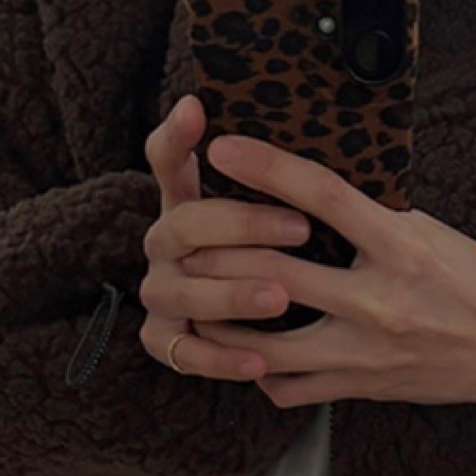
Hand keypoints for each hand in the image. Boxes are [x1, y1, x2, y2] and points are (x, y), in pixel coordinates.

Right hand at [136, 94, 317, 380]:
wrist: (260, 326)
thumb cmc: (286, 257)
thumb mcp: (294, 213)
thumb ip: (292, 184)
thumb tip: (316, 129)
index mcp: (186, 203)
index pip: (167, 158)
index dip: (177, 136)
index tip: (198, 112)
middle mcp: (163, 244)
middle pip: (185, 225)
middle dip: (243, 225)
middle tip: (301, 228)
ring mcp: (159, 292)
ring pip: (184, 291)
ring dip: (232, 294)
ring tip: (280, 297)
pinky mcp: (163, 340)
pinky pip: (185, 354)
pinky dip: (221, 360)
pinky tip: (259, 363)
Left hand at [184, 128, 475, 410]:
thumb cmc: (475, 280)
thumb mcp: (429, 231)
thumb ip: (371, 215)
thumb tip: (309, 187)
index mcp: (400, 247)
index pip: (323, 195)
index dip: (267, 168)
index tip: (224, 147)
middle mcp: (379, 302)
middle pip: (276, 270)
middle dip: (220, 248)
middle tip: (185, 230)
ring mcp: (366, 353)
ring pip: (267, 341)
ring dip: (224, 317)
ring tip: (199, 294)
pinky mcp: (361, 388)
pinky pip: (288, 388)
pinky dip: (258, 368)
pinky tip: (247, 346)